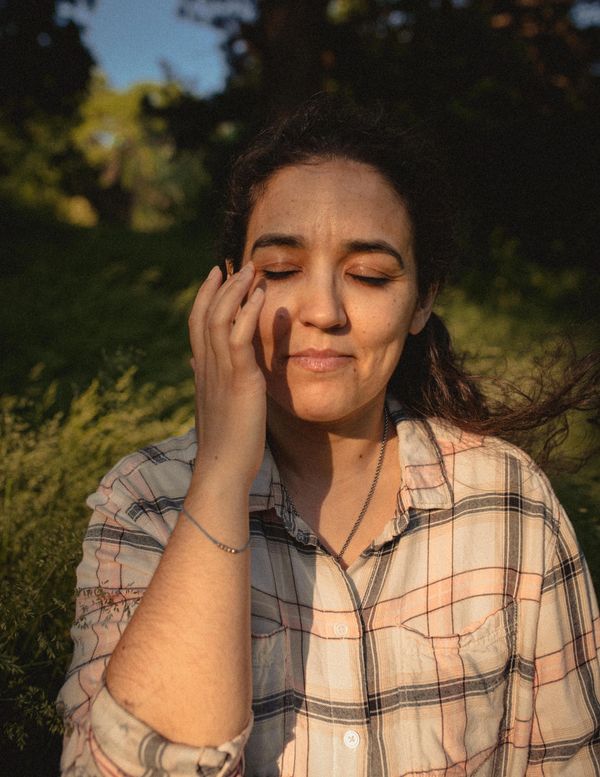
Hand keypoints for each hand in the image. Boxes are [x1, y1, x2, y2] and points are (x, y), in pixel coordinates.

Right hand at [188, 263, 265, 487]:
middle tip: (235, 264)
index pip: (198, 325)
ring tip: (251, 270)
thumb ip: (206, 379)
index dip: (205, 297)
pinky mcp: (238, 380)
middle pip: (204, 314)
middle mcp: (205, 367)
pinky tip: (260, 295)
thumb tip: (195, 361)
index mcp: (201, 372)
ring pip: (219, 319)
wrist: (222, 470)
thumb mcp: (212, 405)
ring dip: (235, 291)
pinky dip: (248, 312)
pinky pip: (239, 337)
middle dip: (219, 286)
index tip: (216, 276)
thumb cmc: (223, 444)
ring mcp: (220, 372)